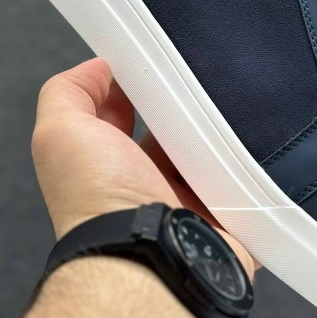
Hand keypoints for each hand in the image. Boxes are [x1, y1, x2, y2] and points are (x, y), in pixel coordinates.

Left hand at [32, 57, 255, 279]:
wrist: (149, 256)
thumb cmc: (99, 200)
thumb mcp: (59, 132)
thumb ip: (68, 92)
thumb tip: (100, 67)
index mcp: (109, 163)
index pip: (128, 112)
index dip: (139, 84)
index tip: (155, 62)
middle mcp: (147, 183)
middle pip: (176, 128)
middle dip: (189, 104)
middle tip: (202, 77)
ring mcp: (189, 201)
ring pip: (215, 150)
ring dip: (222, 129)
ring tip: (234, 101)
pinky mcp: (228, 216)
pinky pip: (248, 178)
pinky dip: (251, 159)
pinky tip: (257, 135)